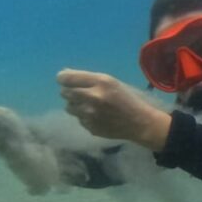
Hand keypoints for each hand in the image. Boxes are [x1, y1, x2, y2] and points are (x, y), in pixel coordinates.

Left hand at [57, 69, 171, 150]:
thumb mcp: (110, 82)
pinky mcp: (89, 127)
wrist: (139, 123)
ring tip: (90, 105)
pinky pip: (78, 118)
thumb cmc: (126, 98)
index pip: (66, 78)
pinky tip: (97, 116)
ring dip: (75, 104)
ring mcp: (89, 114)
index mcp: (99, 82)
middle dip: (69, 91)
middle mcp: (92, 97)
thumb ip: (88, 78)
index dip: (63, 78)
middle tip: (81, 93)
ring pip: (68, 107)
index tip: (64, 80)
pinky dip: (83, 116)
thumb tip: (64, 74)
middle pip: (64, 92)